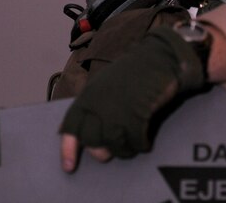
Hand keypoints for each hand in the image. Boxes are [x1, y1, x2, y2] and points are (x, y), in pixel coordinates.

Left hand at [58, 26, 205, 172]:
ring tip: (135, 141)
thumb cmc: (133, 75)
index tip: (69, 168)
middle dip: (102, 151)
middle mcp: (97, 104)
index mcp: (87, 97)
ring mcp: (115, 109)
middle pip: (92, 142)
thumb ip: (93, 108)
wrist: (157, 59)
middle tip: (115, 147)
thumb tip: (84, 135)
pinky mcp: (136, 113)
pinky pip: (135, 142)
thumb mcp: (104, 88)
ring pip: (113, 145)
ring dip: (125, 149)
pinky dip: (141, 144)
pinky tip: (146, 139)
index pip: (70, 127)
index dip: (68, 149)